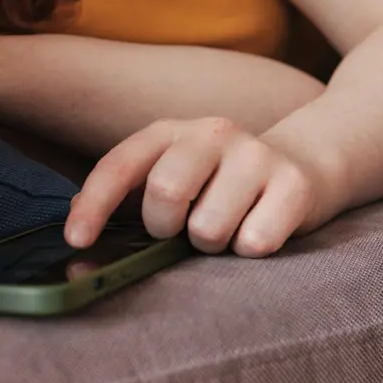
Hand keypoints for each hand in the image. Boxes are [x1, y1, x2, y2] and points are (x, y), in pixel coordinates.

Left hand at [64, 117, 333, 257]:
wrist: (306, 163)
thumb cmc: (221, 185)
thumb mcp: (173, 178)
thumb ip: (128, 202)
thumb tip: (78, 232)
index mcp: (170, 131)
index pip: (120, 165)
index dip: (93, 205)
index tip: (77, 241)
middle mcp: (212, 132)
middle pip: (165, 192)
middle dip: (165, 227)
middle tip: (181, 230)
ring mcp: (256, 154)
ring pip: (209, 228)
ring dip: (211, 244)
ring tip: (226, 227)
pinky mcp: (295, 183)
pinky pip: (255, 242)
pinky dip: (250, 250)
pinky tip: (259, 228)